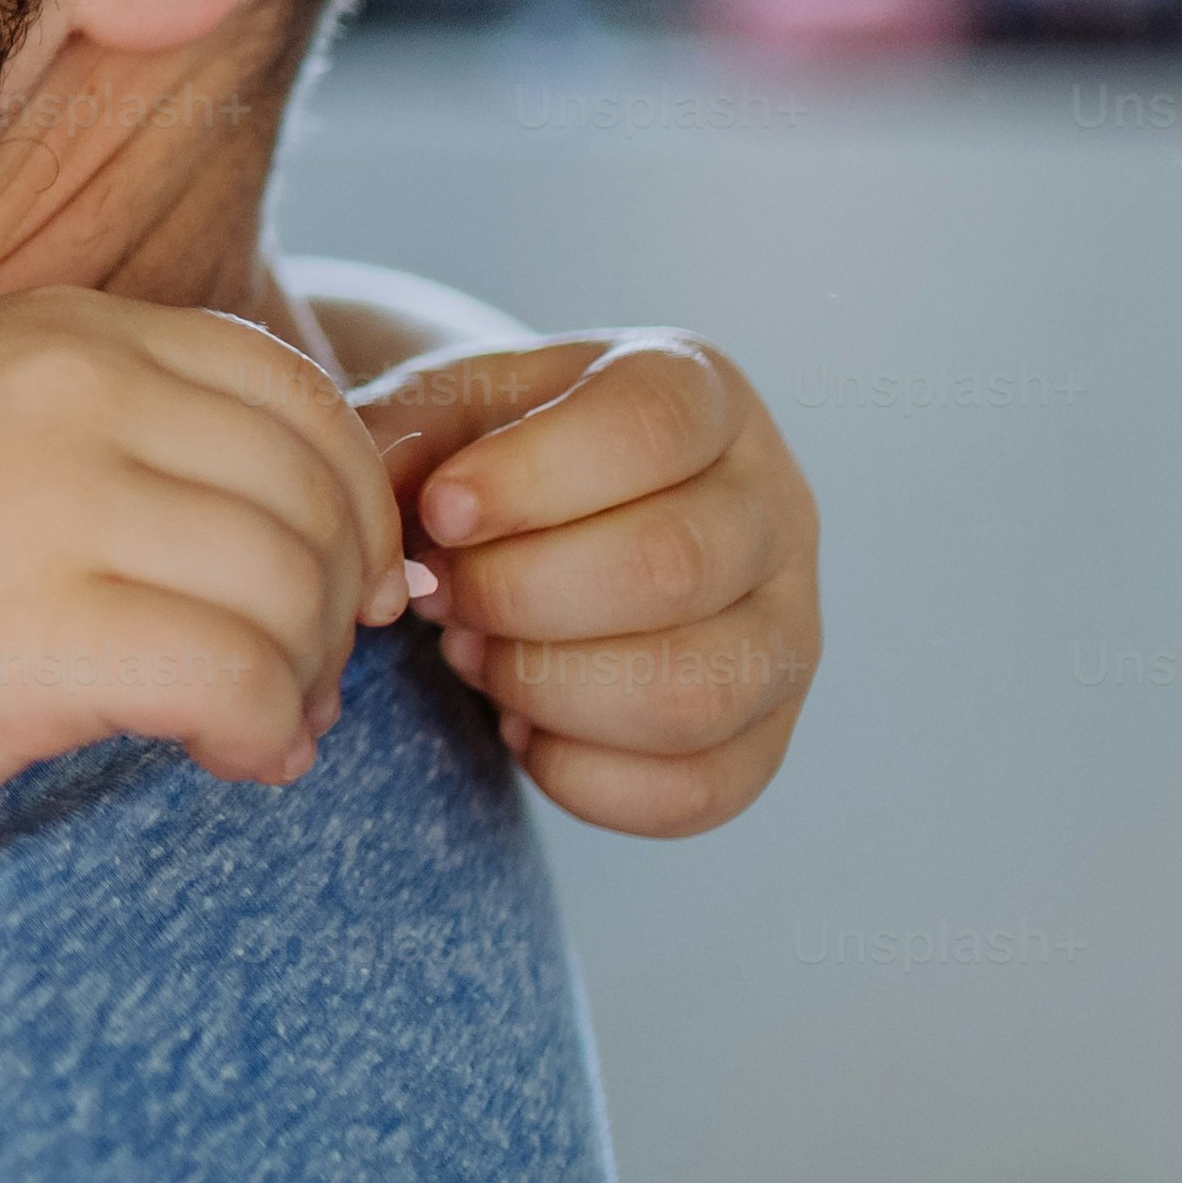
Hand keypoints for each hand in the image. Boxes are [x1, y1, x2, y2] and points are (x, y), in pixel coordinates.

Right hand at [0, 287, 406, 854]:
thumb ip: (115, 440)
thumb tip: (310, 526)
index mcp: (53, 333)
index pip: (288, 386)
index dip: (351, 494)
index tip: (345, 583)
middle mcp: (62, 389)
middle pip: (307, 486)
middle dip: (336, 597)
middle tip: (309, 677)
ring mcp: (46, 502)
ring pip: (287, 584)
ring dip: (307, 675)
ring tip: (265, 729)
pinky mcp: (32, 629)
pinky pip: (236, 675)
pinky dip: (265, 731)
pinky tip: (234, 761)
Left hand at [349, 332, 819, 837]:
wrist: (543, 526)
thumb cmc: (492, 453)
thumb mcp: (444, 408)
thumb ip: (405, 433)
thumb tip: (394, 509)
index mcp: (700, 392)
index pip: (648, 428)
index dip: (528, 479)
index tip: (440, 512)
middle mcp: (772, 506)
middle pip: (672, 567)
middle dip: (518, 595)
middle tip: (440, 596)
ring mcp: (787, 629)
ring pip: (690, 693)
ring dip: (545, 688)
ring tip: (473, 655)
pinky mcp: (767, 736)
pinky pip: (693, 790)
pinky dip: (578, 774)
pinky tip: (520, 726)